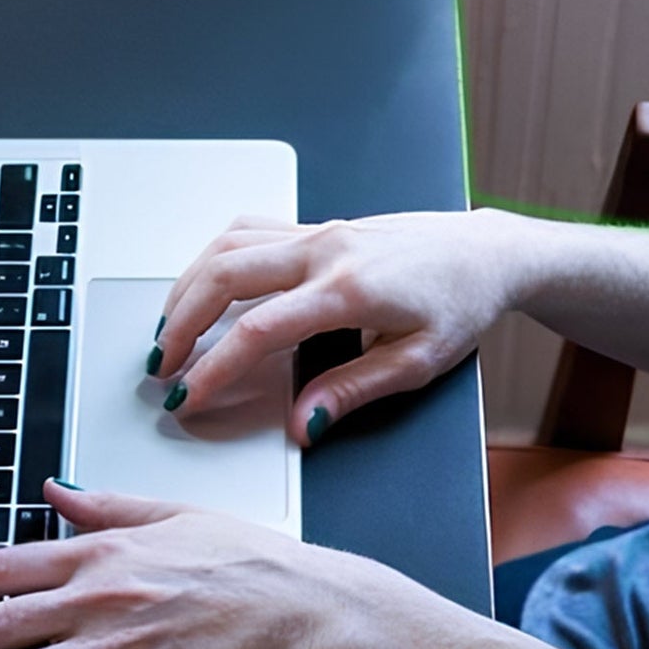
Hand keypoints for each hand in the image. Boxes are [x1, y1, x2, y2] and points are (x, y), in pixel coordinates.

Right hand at [152, 210, 512, 444]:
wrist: (487, 254)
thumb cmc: (462, 303)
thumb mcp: (418, 363)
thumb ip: (353, 391)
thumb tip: (303, 423)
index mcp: (349, 290)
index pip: (258, 331)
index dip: (214, 369)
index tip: (189, 398)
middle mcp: (325, 250)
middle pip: (224, 276)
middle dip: (181, 324)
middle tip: (161, 368)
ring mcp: (318, 231)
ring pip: (227, 247)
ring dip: (188, 288)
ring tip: (169, 332)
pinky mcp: (317, 225)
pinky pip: (247, 231)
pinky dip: (213, 259)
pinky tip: (203, 285)